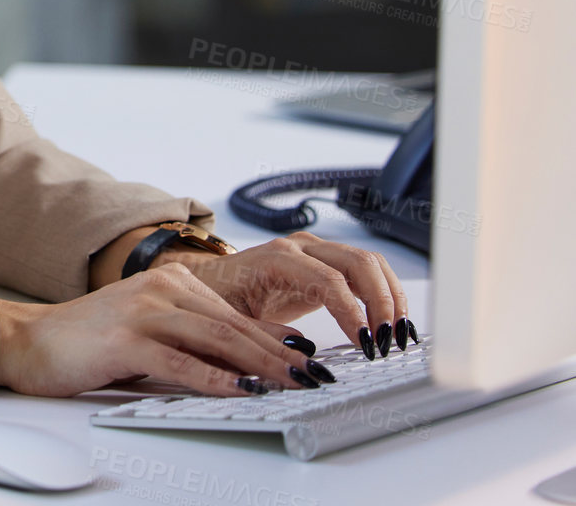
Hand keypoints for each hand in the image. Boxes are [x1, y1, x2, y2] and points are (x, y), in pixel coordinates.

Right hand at [0, 262, 325, 397]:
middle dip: (280, 354)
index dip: (278, 339)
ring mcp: (142, 311)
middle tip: (316, 376)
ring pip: (215, 339)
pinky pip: (180, 362)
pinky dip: (215, 378)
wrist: (30, 340)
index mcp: (170, 282)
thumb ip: (195, 340)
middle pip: (233, 326)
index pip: (236, 314)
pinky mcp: (125, 340)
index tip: (312, 359)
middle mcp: (160, 289)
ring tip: (294, 384)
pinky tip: (240, 390)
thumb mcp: (151, 332)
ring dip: (261, 365)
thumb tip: (250, 363)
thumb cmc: (90, 342)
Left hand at [168, 230, 415, 357]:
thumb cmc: (216, 300)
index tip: (367, 346)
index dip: (353, 312)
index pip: (328, 280)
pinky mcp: (326, 262)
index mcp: (276, 258)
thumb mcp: (232, 322)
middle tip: (389, 344)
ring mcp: (315, 250)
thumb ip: (265, 337)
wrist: (208, 280)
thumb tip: (304, 358)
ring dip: (391, 298)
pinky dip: (385, 294)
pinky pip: (365, 270)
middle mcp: (300, 247)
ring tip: (398, 338)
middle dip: (382, 303)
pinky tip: (391, 325)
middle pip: (358, 262)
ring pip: (369, 263)